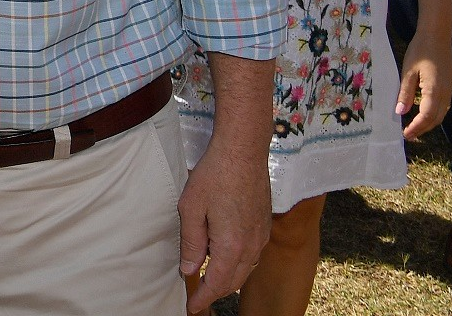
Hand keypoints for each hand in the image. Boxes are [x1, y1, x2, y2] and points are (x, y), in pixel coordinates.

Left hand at [177, 139, 272, 311]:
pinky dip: (238, 264)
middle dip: (215, 292)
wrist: (243, 151)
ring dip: (226, 278)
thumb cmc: (214, 175)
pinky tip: (224, 256)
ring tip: (207, 279)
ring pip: (245, 270)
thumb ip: (190, 242)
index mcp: (231, 246)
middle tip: (197, 297)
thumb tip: (188, 268)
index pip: (216, 284)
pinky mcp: (263, 226)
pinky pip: (252, 255)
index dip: (203, 299)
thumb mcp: (191, 208)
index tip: (191, 308)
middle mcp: (251, 246)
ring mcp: (260, 236)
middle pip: (232, 281)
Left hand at [396, 26, 451, 139]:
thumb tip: (400, 112)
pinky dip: (433, 114)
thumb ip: (405, 93)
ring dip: (428, 123)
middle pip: (436, 118)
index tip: (405, 135)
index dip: (417, 127)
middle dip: (422, 129)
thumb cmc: (419, 50)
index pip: (427, 116)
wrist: (437, 35)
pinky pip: (443, 106)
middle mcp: (446, 92)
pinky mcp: (450, 85)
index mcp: (435, 89)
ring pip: (442, 113)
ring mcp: (450, 89)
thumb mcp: (407, 71)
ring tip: (413, 127)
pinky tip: (422, 112)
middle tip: (408, 135)